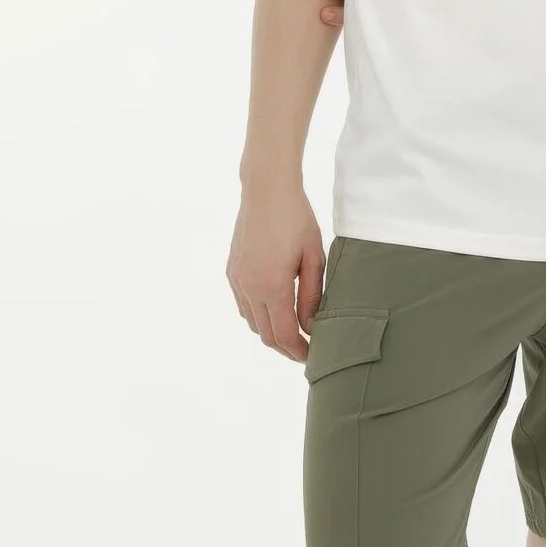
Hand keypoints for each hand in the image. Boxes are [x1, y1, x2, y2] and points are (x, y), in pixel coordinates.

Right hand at [227, 181, 327, 361]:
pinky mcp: (232, 270)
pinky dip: (258, 315)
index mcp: (272, 287)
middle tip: (305, 349)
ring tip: (292, 330)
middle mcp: (249, 288)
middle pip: (266, 334)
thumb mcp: (313, 256)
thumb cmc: (296, 218)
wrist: (266, 189)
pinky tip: (273, 308)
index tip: (312, 357)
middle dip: (285, 347)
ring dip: (270, 332)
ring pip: (252, 322)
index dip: (298, 351)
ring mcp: (237, 280)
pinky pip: (243, 305)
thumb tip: (310, 326)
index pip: (284, 335)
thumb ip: (312, 295)